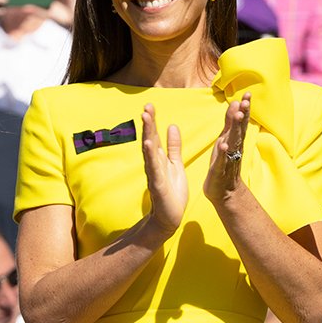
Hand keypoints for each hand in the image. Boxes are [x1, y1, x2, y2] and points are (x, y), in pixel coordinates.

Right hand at [141, 103, 187, 236]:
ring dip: (147, 133)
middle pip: (150, 139)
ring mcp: (154, 173)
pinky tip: (148, 144)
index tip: (150, 105)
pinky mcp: (157, 185)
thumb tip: (172, 126)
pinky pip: (154, 168)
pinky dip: (151, 156)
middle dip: (148, 123)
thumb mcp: (176, 165)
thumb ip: (174, 147)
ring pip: (149, 150)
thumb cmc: (172, 192)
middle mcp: (154, 163)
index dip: (152, 121)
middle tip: (146, 106)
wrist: (170, 217)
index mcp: (159, 158)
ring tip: (145, 118)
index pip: (154, 136)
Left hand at [204, 93, 249, 202]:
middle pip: (240, 130)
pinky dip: (223, 153)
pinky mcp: (219, 171)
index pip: (241, 122)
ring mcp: (228, 159)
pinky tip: (223, 145)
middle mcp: (234, 148)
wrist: (224, 192)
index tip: (248, 94)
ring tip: (238, 116)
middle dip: (243, 115)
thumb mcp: (225, 139)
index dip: (245, 109)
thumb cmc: (223, 163)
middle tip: (246, 101)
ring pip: (233, 143)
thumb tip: (236, 102)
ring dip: (236, 130)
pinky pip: (222, 161)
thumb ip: (230, 122)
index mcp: (234, 140)